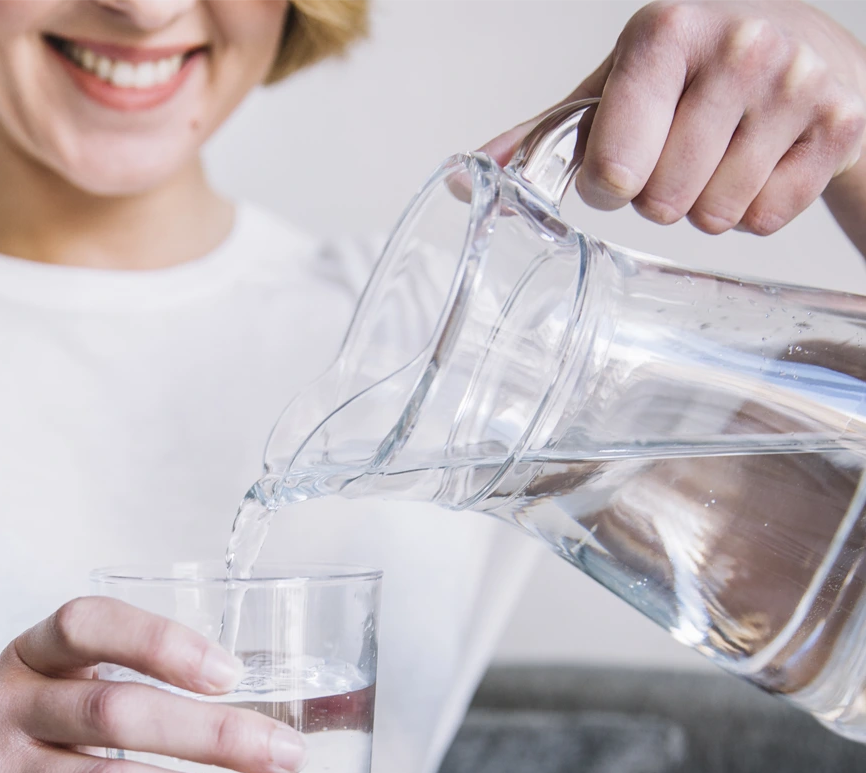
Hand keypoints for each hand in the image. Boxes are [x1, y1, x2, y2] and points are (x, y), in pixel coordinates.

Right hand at [0, 597, 305, 772]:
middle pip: (115, 714)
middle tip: (287, 753)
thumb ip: (125, 681)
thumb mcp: (46, 685)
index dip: (159, 641)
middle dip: (211, 735)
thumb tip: (264, 692)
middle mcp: (8, 709)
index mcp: (26, 656)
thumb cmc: (15, 734)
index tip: (230, 672)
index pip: (85, 625)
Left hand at [485, 0, 865, 237]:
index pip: (614, 168)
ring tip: (720, 153)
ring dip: (706, 203)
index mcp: (665, 32)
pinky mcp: (839, 125)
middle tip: (679, 152)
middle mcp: (737, 46)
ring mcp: (795, 84)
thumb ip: (544, 137)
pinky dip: (755, 208)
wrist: (809, 49)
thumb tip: (465, 183)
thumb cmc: (692, 71)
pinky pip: (764, 219)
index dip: (609, 183)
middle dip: (659, 196)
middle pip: (661, 204)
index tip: (620, 162)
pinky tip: (760, 160)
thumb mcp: (616, 85)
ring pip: (714, 216)